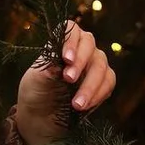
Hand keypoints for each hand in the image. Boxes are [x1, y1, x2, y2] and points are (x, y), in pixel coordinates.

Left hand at [15, 21, 115, 144]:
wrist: (42, 115)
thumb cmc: (37, 91)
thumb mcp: (35, 81)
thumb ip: (46, 70)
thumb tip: (57, 62)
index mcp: (61, 42)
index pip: (70, 29)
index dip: (70, 41)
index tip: (66, 59)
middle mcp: (81, 49)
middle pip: (88, 44)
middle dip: (80, 62)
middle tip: (68, 79)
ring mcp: (94, 64)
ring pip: (101, 66)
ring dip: (89, 85)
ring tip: (76, 104)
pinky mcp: (103, 81)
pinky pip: (108, 83)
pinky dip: (98, 95)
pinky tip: (85, 106)